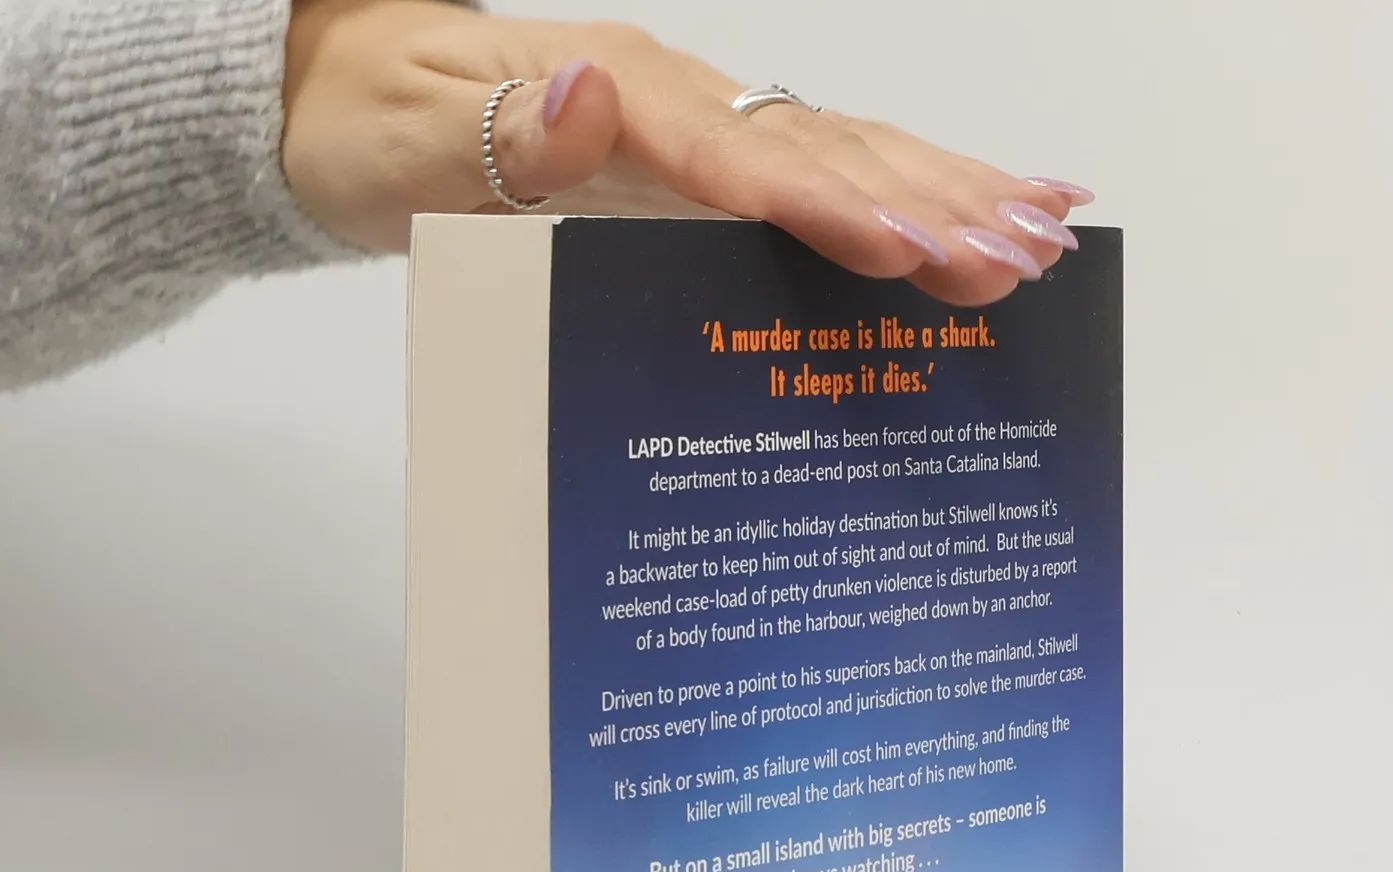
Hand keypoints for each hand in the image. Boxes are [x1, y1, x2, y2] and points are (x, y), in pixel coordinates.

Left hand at [282, 2, 1091, 303]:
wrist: (346, 91)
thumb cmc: (369, 122)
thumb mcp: (403, 134)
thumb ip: (500, 130)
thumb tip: (590, 94)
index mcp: (615, 95)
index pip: (736, 157)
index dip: (822, 203)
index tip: (902, 246)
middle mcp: (677, 101)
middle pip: (824, 148)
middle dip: (928, 205)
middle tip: (1022, 259)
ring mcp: (701, 126)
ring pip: (847, 150)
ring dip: (949, 196)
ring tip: (1047, 240)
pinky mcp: (710, 159)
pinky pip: (825, 167)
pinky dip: (911, 188)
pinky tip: (983, 206)